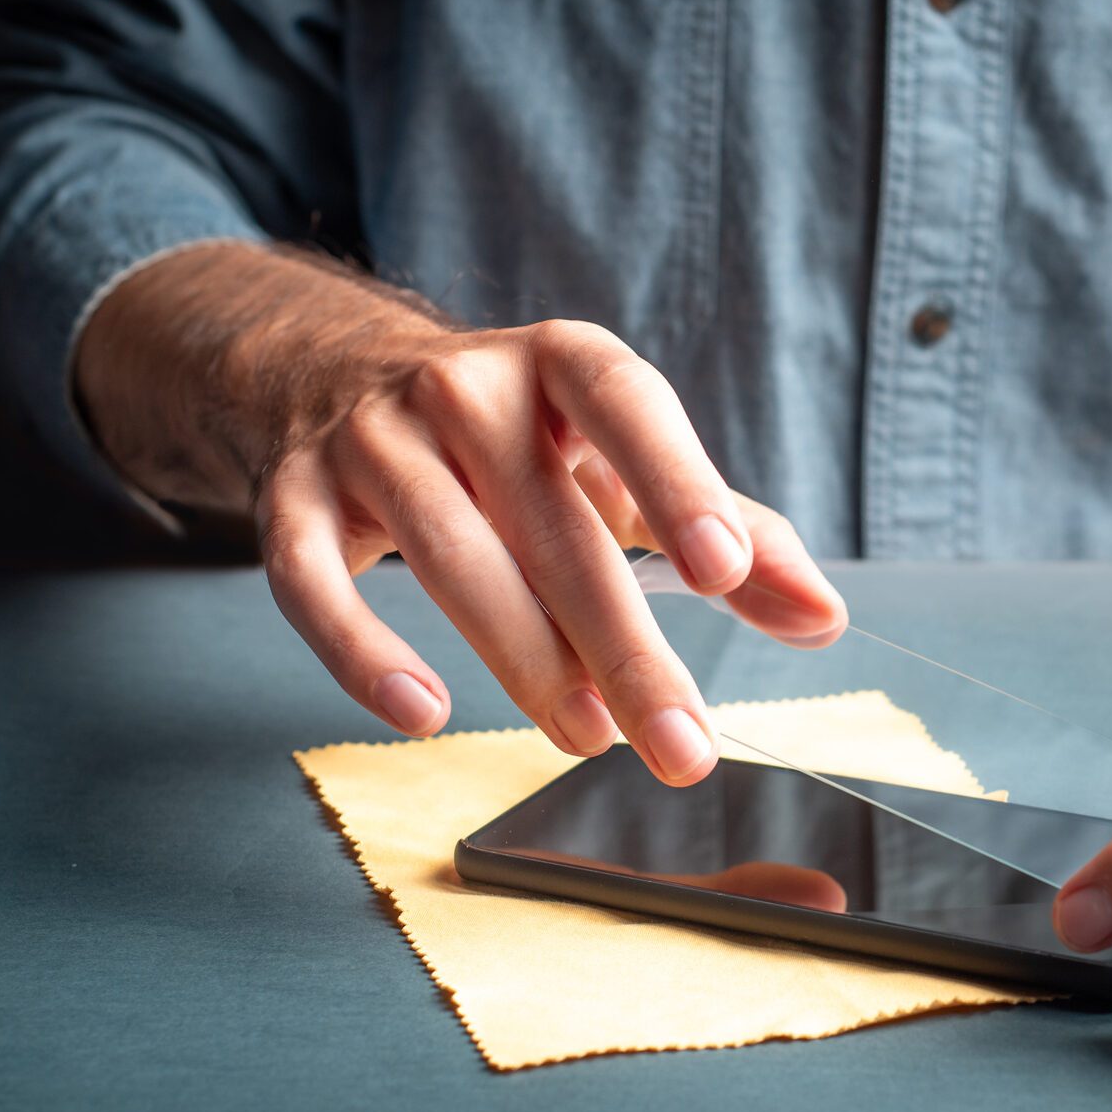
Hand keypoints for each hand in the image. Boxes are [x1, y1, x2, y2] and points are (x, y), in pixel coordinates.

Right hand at [78, 242, 844, 780]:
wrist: (330, 369)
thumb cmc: (519, 437)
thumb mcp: (622, 462)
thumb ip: (729, 533)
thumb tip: (820, 617)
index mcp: (560, 365)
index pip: (626, 405)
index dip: (677, 481)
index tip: (726, 570)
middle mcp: (463, 385)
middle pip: (552, 525)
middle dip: (623, 647)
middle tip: (681, 745)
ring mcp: (368, 437)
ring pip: (448, 557)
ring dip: (525, 659)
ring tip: (591, 737)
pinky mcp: (291, 495)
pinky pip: (313, 581)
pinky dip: (363, 652)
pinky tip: (423, 714)